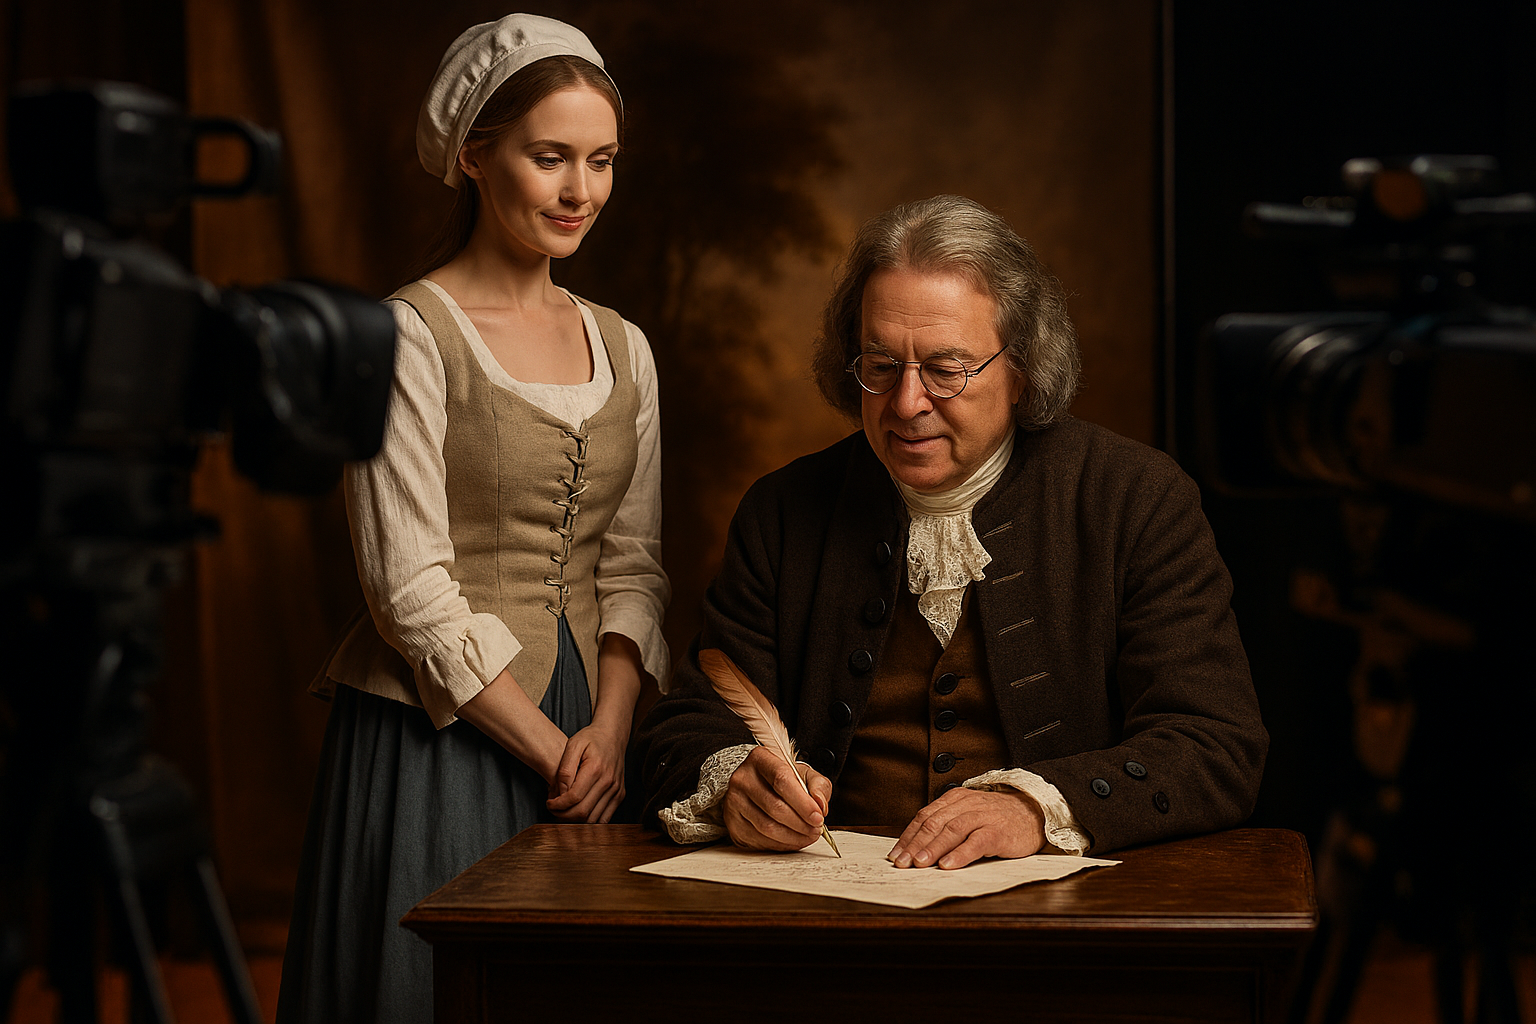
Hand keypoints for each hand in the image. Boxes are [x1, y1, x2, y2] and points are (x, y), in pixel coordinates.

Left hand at [546, 721, 627, 822]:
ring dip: (575, 822)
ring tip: (564, 813)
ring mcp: (616, 790)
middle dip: (563, 816)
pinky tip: (578, 814)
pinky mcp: (620, 795)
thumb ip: (565, 770)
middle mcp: (608, 781)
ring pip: (593, 819)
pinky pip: (604, 818)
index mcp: (595, 769)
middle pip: (583, 812)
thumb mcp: (573, 745)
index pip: (574, 797)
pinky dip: (590, 822)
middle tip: (553, 810)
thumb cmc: (591, 739)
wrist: (613, 735)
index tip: (549, 803)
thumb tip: (560, 793)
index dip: (558, 805)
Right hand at [724, 746, 832, 850]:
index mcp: (760, 759)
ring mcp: (734, 801)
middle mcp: (742, 778)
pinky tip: (793, 839)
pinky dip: (781, 844)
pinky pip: (759, 839)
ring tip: (808, 835)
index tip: (818, 817)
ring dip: (793, 836)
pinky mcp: (733, 822)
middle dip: (801, 823)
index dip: (802, 802)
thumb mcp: (804, 774)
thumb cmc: (783, 780)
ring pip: (767, 826)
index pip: (781, 780)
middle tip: (816, 829)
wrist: (758, 786)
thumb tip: (820, 805)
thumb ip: (818, 786)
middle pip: (774, 806)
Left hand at [888, 787, 1044, 868]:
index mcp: (955, 799)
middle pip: (934, 823)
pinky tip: (948, 865)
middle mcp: (966, 805)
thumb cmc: (997, 818)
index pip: (925, 816)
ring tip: (919, 863)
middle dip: (915, 844)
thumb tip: (917, 848)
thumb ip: (946, 825)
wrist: (1033, 813)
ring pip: (952, 830)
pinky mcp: (998, 831)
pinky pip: (976, 842)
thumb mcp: (968, 814)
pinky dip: (960, 854)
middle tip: (902, 862)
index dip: (908, 836)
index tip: (895, 854)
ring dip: (933, 848)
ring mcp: (983, 817)